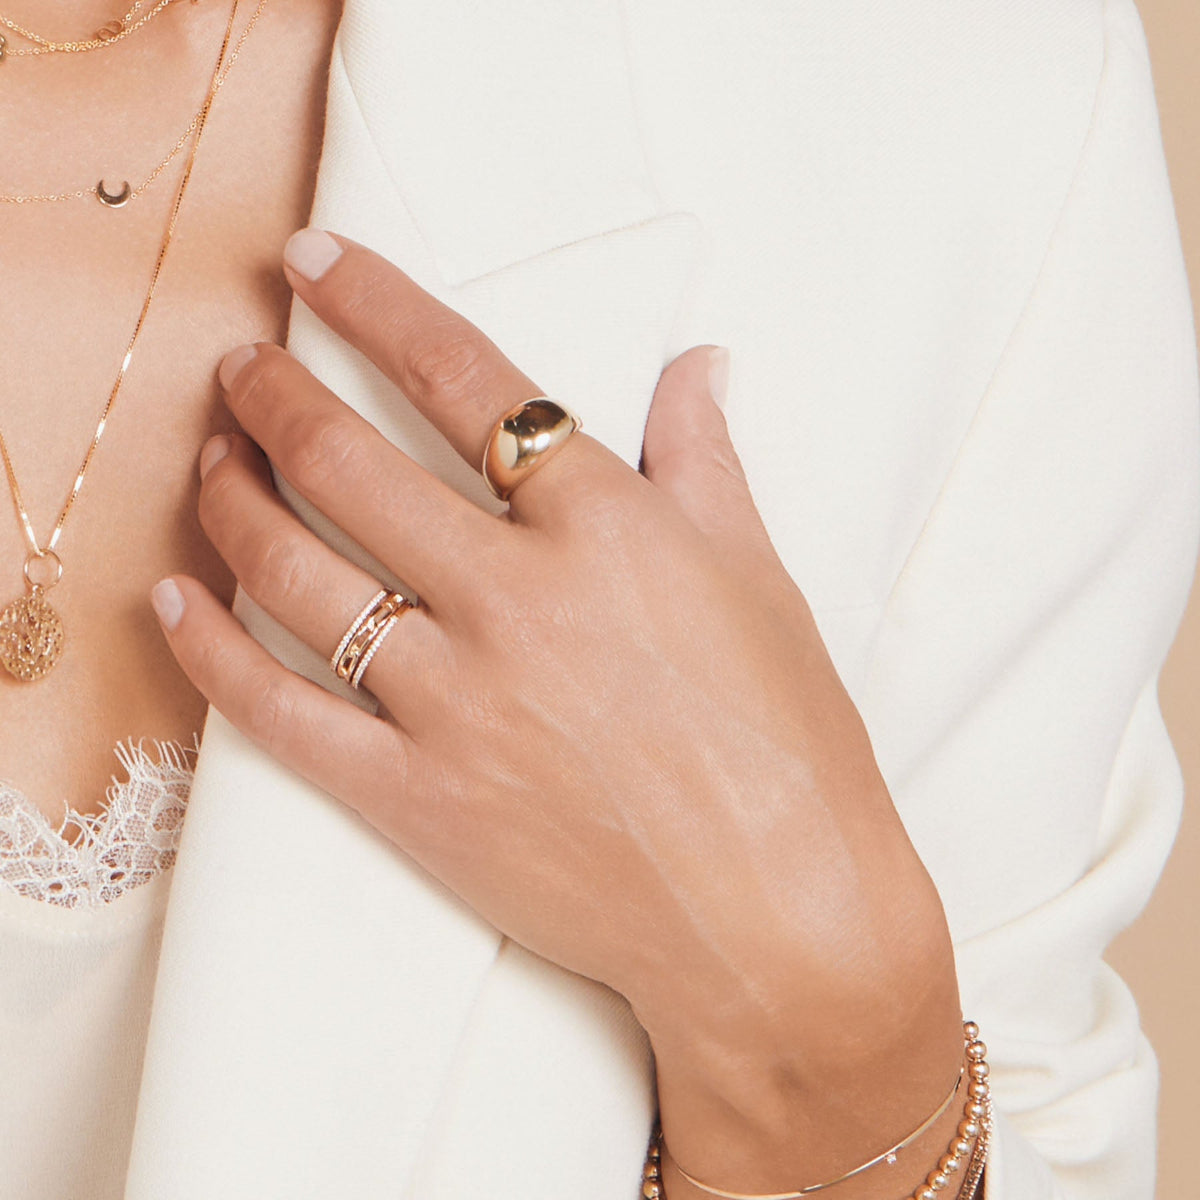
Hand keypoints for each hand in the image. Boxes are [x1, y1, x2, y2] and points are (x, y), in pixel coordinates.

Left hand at [154, 229, 964, 1196]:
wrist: (777, 915)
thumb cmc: (786, 744)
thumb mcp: (758, 581)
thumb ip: (706, 461)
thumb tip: (701, 368)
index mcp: (604, 528)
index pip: (465, 381)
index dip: (376, 306)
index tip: (315, 265)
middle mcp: (514, 598)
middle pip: (352, 463)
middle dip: (276, 395)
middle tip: (241, 366)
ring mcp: (455, 700)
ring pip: (298, 572)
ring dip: (234, 499)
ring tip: (211, 460)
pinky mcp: (418, 796)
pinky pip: (284, 714)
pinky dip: (216, 655)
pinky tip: (178, 603)